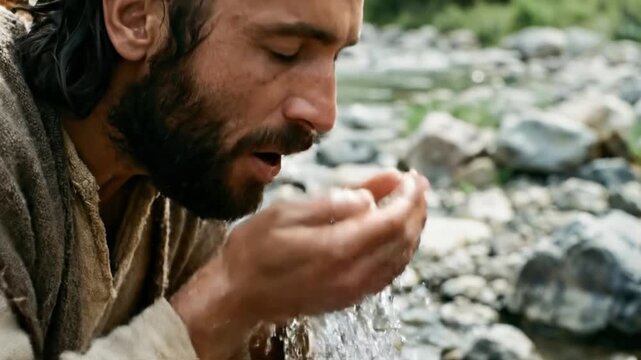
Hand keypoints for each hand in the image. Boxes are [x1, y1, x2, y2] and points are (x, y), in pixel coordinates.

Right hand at [171, 170, 428, 358]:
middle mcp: (351, 275)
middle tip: (417, 184)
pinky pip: (388, 273)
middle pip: (403, 239)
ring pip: (400, 258)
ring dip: (412, 228)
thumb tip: (368, 198)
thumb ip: (329, 204)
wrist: (237, 295)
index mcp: (335, 249)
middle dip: (416, 208)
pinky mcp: (348, 299)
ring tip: (413, 202)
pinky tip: (396, 232)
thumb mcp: (283, 213)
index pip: (391, 221)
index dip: (408, 197)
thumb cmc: (254, 249)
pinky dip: (400, 249)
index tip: (411, 176)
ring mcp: (351, 291)